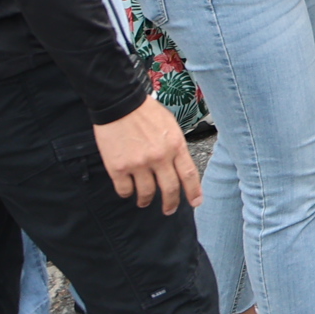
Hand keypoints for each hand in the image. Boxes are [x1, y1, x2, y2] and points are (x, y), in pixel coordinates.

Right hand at [93, 99, 201, 213]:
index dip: (193, 191)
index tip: (196, 202)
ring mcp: (138, 164)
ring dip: (146, 200)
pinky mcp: (118, 168)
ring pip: (147, 193)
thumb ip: (175, 146)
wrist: (120, 104)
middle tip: (169, 210)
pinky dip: (127, 193)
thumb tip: (178, 165)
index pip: (189, 174)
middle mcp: (159, 157)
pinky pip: (125, 190)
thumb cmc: (146, 112)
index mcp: (175, 145)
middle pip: (170, 189)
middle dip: (171, 203)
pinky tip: (128, 191)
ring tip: (144, 201)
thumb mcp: (171, 126)